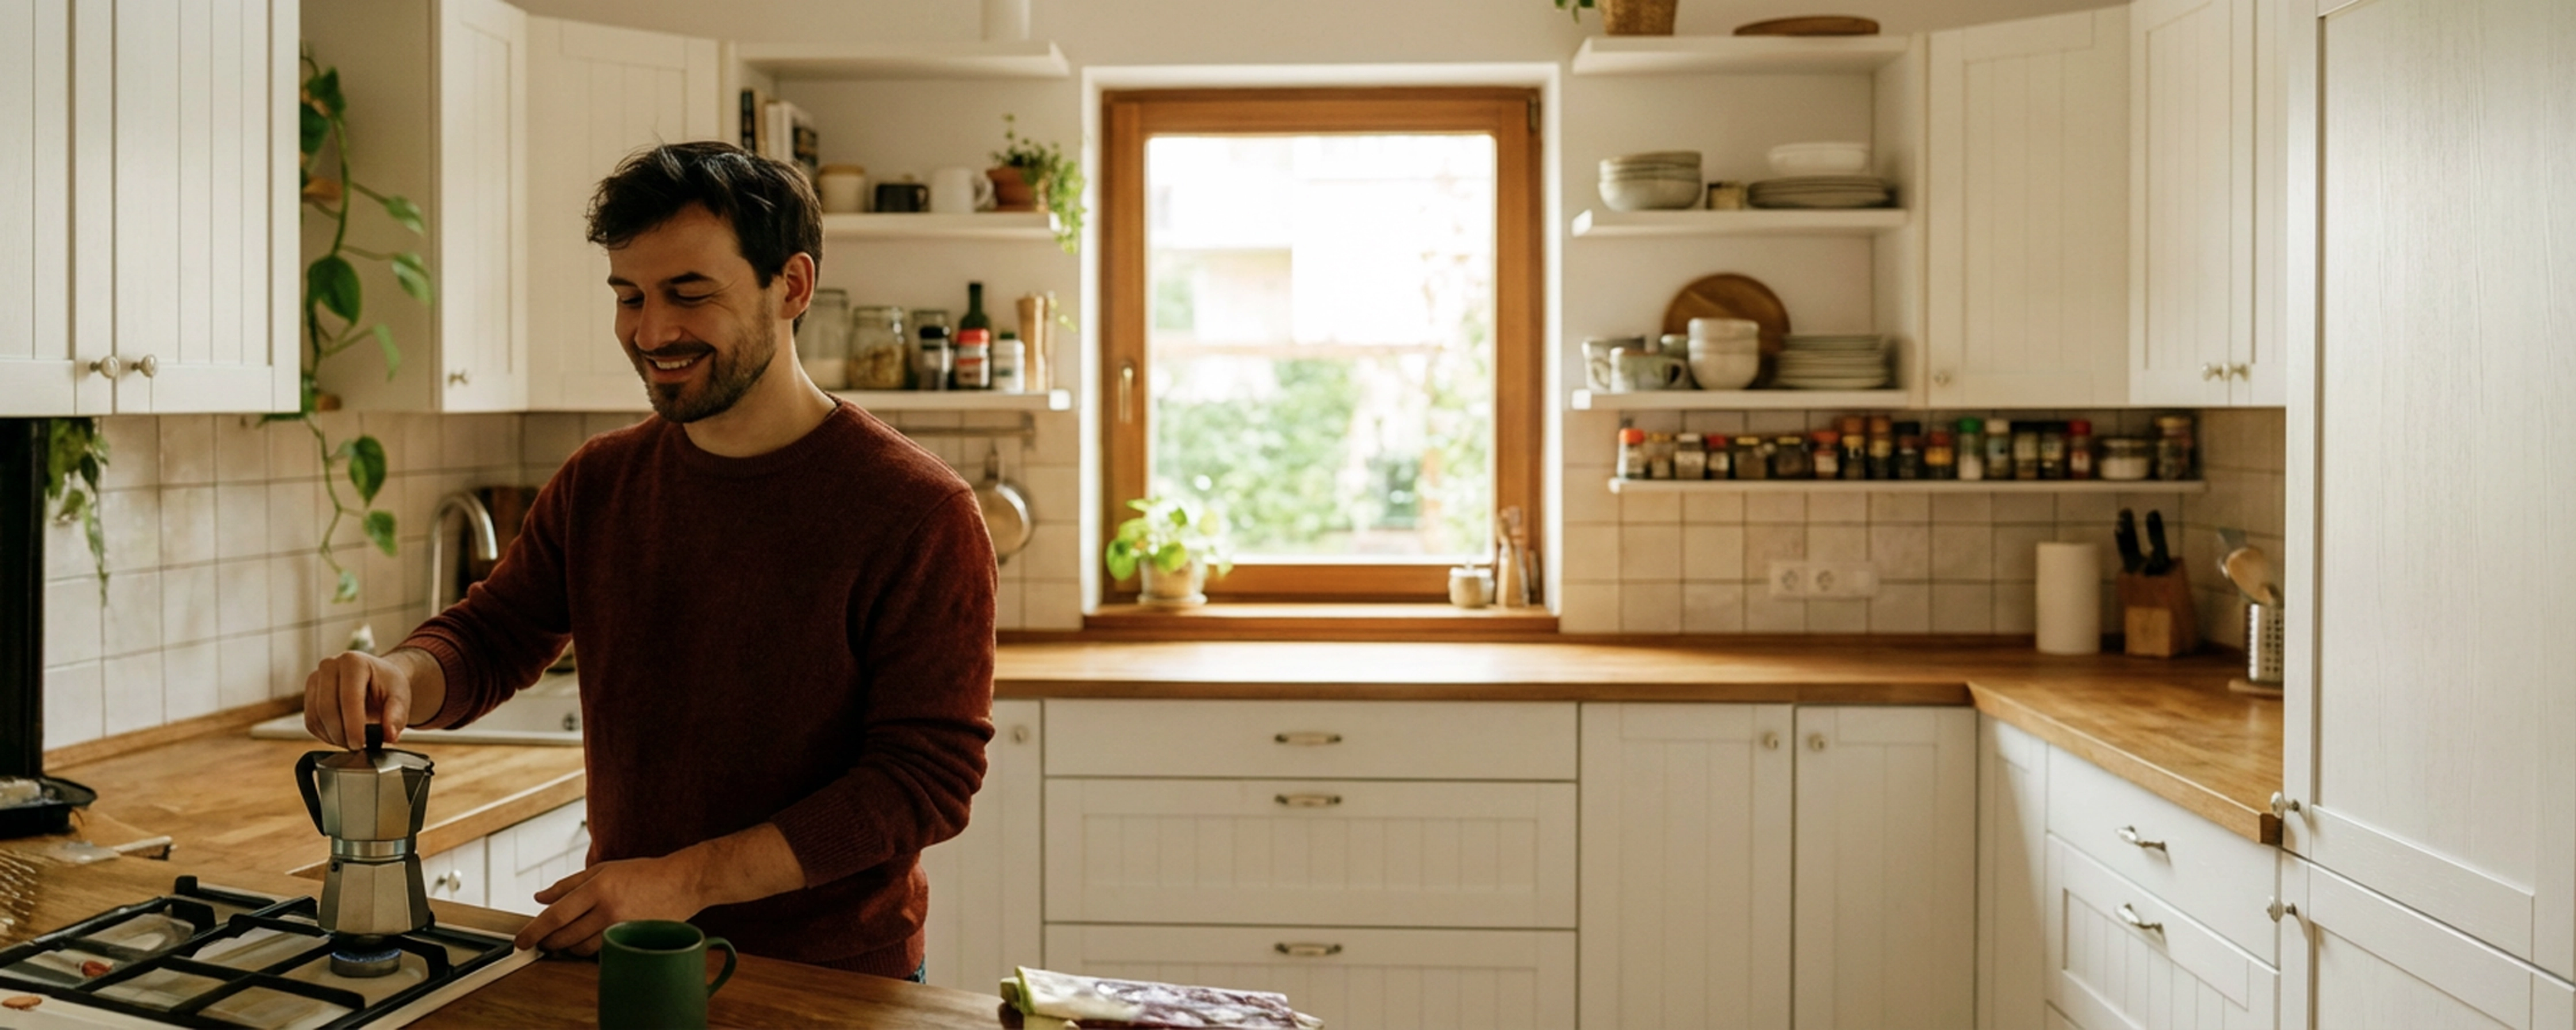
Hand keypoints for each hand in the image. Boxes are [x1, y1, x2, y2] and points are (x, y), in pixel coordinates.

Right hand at [303, 651, 413, 748]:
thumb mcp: (400, 697)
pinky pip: (311, 722)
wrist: (376, 679)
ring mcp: (315, 679)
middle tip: (358, 746)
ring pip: (315, 718)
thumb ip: (396, 716)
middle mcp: (329, 666)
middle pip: (326, 709)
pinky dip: (325, 735)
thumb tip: (389, 735)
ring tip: (353, 741)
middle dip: (341, 734)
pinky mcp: (308, 694)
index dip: (353, 725)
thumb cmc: (387, 685)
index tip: (361, 744)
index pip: (349, 698)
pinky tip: (342, 736)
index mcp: (353, 662)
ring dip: (333, 737)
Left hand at [513, 856, 706, 955]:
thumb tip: (539, 898)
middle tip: (541, 941)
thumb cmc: (643, 873)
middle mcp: (608, 910)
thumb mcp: (603, 869)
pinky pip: (599, 951)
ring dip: (567, 947)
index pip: (556, 915)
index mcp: (598, 889)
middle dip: (548, 942)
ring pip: (581, 949)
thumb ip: (568, 884)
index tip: (521, 941)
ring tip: (563, 939)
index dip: (534, 931)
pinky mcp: (630, 939)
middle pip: (565, 937)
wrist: (681, 884)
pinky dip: (587, 948)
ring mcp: (621, 928)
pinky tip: (587, 939)